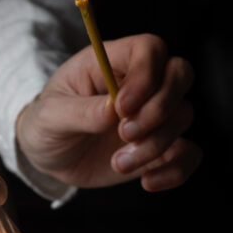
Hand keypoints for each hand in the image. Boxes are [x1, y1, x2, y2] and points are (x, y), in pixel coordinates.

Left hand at [16, 34, 201, 191]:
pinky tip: (148, 182)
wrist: (48, 155)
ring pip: (182, 116)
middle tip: (124, 133)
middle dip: (159, 108)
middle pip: (180, 75)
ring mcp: (152, 117)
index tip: (122, 107)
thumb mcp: (49, 116)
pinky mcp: (157, 148)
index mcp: (112, 64)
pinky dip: (176, 170)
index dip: (145, 75)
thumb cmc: (45, 124)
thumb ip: (79, 111)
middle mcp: (141, 86)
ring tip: (117, 163)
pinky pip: (187, 154)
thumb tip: (111, 111)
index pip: (150, 50)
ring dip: (154, 144)